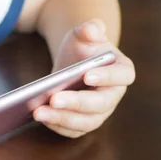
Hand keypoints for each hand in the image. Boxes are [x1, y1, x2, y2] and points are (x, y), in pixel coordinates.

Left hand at [33, 19, 135, 137]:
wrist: (74, 63)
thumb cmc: (83, 47)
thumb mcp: (84, 33)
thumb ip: (89, 28)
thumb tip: (91, 29)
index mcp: (122, 71)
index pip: (121, 76)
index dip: (107, 77)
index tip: (87, 75)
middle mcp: (114, 96)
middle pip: (100, 104)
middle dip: (76, 103)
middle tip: (53, 99)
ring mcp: (100, 113)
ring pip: (86, 122)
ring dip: (62, 119)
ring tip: (39, 112)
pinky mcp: (84, 123)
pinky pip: (73, 130)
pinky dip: (56, 126)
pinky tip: (40, 117)